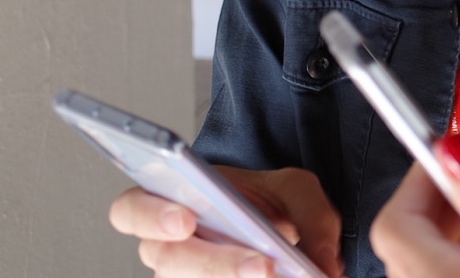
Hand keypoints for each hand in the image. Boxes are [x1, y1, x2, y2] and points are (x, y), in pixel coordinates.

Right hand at [109, 166, 342, 277]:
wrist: (271, 225)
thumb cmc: (265, 201)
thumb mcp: (295, 189)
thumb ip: (313, 218)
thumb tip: (327, 267)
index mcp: (169, 201)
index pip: (131, 209)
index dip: (151, 216)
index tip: (186, 220)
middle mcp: (164, 246)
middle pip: (169, 260)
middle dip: (217, 264)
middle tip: (261, 265)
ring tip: (274, 277)